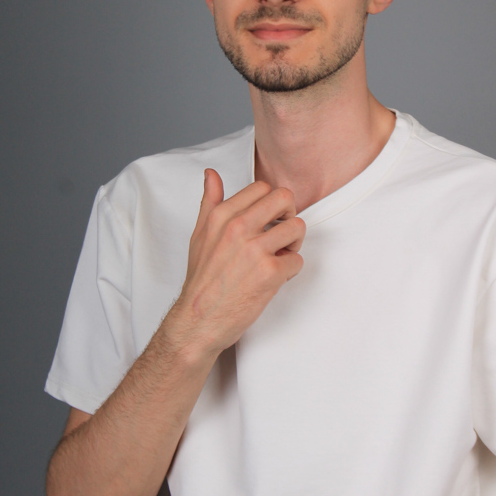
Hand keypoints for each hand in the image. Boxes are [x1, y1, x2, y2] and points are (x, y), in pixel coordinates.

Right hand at [170, 168, 305, 356]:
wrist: (198, 320)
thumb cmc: (201, 280)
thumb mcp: (199, 235)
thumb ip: (210, 202)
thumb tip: (211, 174)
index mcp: (222, 215)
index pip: (262, 187)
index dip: (271, 203)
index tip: (269, 218)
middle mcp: (238, 228)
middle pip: (285, 198)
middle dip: (289, 214)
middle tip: (281, 232)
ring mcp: (255, 250)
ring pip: (297, 227)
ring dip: (293, 243)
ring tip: (279, 256)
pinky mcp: (270, 273)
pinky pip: (297, 260)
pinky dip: (290, 271)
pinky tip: (275, 278)